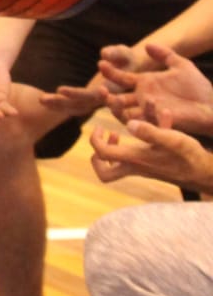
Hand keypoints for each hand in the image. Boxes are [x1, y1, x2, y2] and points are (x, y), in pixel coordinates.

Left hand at [89, 116, 212, 192]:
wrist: (207, 173)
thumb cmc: (190, 157)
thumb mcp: (172, 140)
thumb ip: (150, 132)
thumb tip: (128, 125)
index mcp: (135, 159)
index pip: (102, 153)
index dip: (95, 139)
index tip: (101, 126)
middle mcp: (136, 167)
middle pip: (105, 173)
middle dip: (98, 156)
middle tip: (104, 140)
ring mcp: (145, 168)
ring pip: (118, 165)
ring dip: (114, 148)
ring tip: (117, 133)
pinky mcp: (154, 166)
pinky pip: (138, 155)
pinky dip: (138, 141)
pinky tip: (152, 122)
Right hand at [97, 44, 212, 128]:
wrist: (212, 105)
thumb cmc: (198, 87)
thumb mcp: (181, 65)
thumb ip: (165, 54)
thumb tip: (147, 45)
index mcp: (144, 84)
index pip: (120, 78)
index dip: (110, 72)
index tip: (101, 63)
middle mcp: (141, 99)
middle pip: (116, 98)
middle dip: (104, 95)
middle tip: (100, 87)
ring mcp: (148, 112)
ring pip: (123, 113)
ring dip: (115, 107)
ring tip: (112, 98)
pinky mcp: (158, 123)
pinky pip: (143, 122)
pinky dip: (139, 116)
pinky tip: (145, 103)